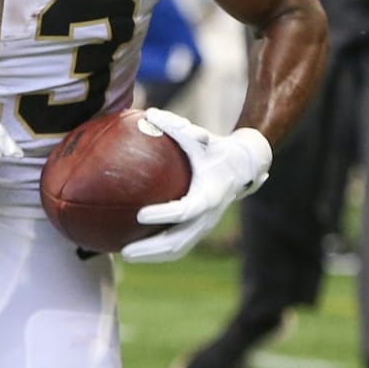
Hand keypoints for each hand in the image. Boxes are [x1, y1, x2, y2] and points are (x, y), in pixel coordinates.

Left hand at [121, 109, 271, 263]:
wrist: (244, 167)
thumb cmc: (217, 149)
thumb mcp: (200, 136)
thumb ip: (176, 126)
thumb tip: (149, 112)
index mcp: (209, 195)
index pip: (185, 210)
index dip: (163, 215)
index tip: (140, 215)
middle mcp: (208, 216)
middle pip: (178, 241)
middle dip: (151, 248)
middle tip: (125, 250)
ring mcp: (204, 226)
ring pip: (177, 249)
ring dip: (152, 255)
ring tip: (124, 255)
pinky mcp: (200, 229)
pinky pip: (178, 246)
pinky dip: (158, 252)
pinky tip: (135, 249)